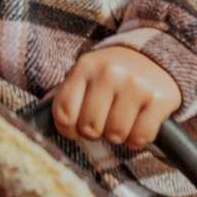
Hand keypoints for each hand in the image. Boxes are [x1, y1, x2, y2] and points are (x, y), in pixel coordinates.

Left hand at [50, 46, 182, 149]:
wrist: (155, 56)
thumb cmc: (112, 74)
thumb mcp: (86, 75)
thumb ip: (63, 95)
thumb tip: (38, 119)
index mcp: (85, 66)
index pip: (64, 113)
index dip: (68, 129)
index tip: (76, 127)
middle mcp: (110, 72)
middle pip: (90, 128)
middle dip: (95, 132)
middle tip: (104, 121)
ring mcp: (136, 85)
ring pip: (116, 135)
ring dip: (118, 136)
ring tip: (122, 120)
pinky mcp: (158, 99)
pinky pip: (140, 137)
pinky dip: (137, 139)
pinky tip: (138, 123)